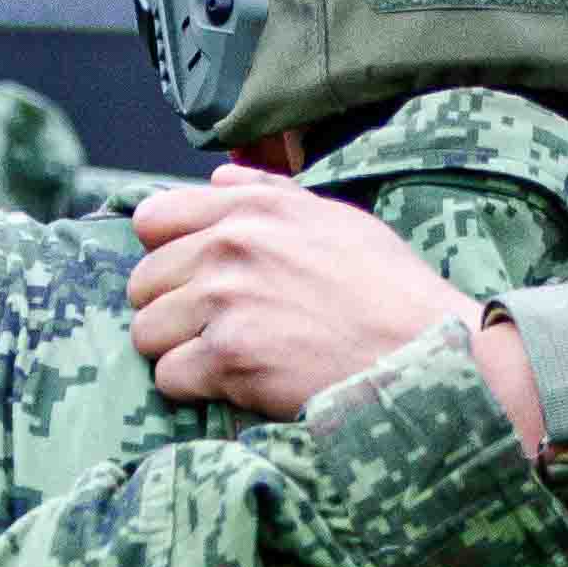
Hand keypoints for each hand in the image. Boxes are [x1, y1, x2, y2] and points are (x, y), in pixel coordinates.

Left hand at [126, 166, 503, 428]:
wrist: (424, 354)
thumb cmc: (389, 291)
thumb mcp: (337, 220)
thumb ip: (270, 193)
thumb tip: (219, 177)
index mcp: (253, 208)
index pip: (152, 220)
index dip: (164, 255)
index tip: (190, 281)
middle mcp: (231, 247)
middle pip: (142, 283)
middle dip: (170, 311)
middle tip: (216, 331)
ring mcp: (225, 303)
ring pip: (147, 332)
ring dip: (179, 352)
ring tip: (228, 359)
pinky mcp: (229, 359)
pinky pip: (169, 377)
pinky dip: (196, 388)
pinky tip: (237, 385)